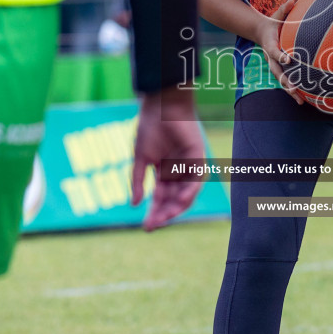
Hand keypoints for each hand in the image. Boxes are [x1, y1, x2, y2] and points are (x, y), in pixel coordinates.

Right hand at [131, 86, 205, 230]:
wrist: (161, 105)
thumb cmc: (149, 128)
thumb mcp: (140, 159)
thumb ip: (138, 181)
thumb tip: (134, 204)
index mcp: (163, 173)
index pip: (160, 199)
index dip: (154, 213)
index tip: (145, 228)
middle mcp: (177, 173)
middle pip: (173, 200)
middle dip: (163, 214)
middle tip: (152, 226)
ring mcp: (189, 166)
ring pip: (185, 194)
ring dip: (175, 208)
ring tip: (164, 218)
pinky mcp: (198, 158)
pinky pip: (196, 180)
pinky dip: (189, 192)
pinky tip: (179, 201)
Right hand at [258, 0, 303, 103]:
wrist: (261, 33)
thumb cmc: (271, 23)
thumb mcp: (275, 16)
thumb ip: (284, 10)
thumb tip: (292, 0)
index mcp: (270, 46)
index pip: (275, 52)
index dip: (281, 56)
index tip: (289, 60)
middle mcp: (271, 58)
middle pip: (277, 72)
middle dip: (284, 81)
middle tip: (293, 88)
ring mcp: (275, 65)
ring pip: (282, 80)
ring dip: (290, 91)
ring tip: (300, 101)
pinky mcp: (281, 70)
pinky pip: (287, 81)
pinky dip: (293, 91)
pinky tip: (304, 100)